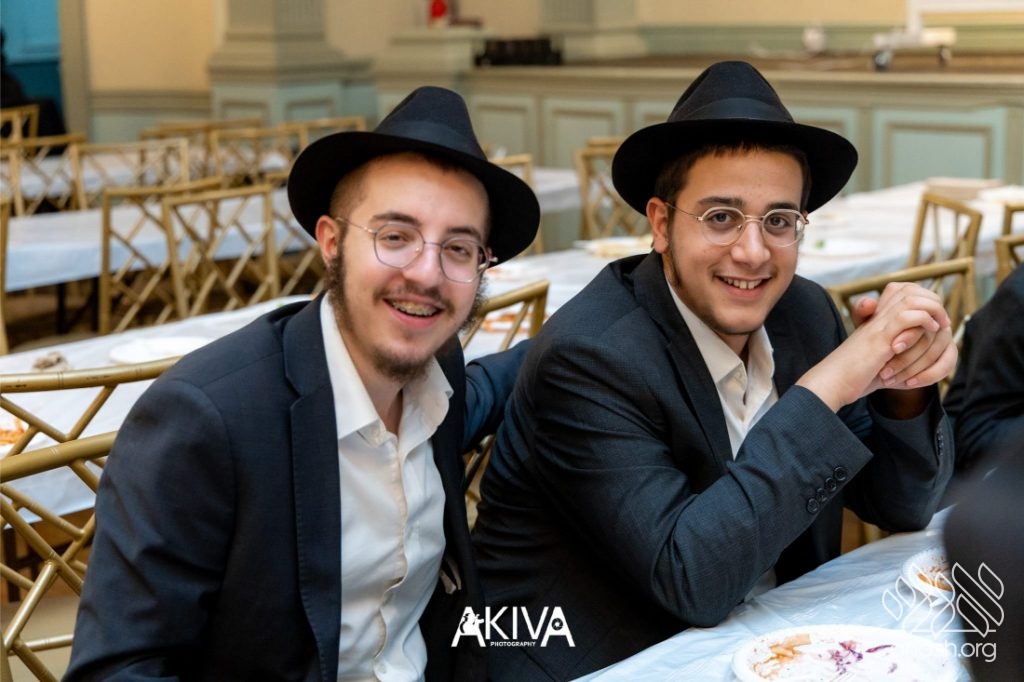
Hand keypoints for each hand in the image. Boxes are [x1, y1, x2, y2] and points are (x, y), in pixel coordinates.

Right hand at [797, 282, 955, 410]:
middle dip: (933, 301)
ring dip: (933, 309)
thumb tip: (907, 348)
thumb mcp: (876, 357)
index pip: (900, 289)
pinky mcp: (879, 338)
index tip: (934, 317)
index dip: (922, 296)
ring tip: (940, 325)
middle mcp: (876, 317)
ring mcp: (877, 325)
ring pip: (910, 298)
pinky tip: (931, 331)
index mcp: (874, 318)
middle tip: (942, 321)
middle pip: (909, 288)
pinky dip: (925, 320)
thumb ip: (892, 346)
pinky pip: (906, 317)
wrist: (832, 383)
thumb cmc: (853, 375)